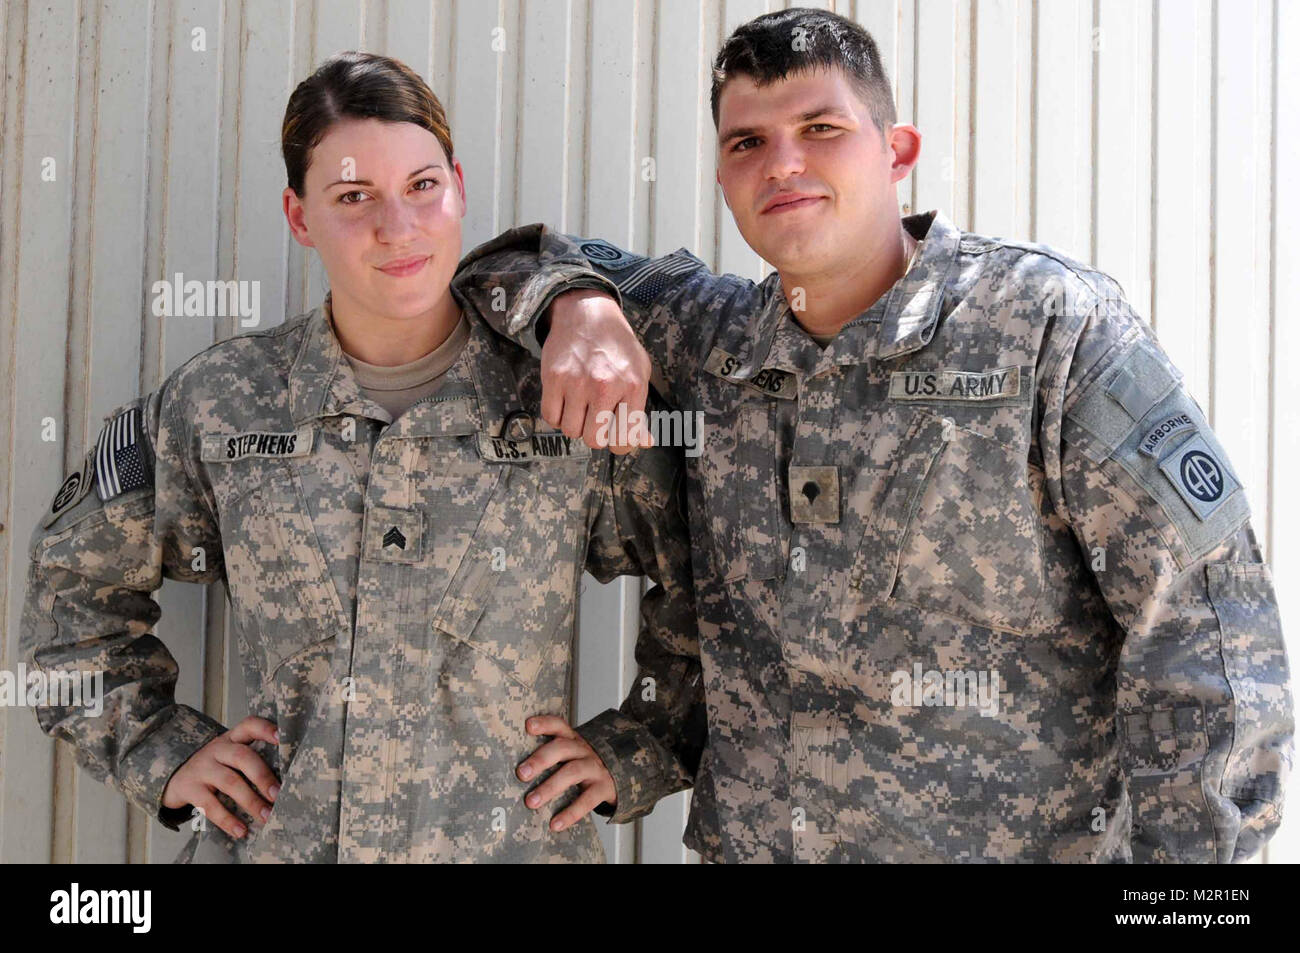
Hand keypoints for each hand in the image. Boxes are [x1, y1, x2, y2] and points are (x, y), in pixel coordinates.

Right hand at [161, 715, 280, 838]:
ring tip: (266, 817)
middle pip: (243, 756)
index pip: (249, 725)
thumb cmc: (215, 768)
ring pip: (230, 782)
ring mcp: (202, 768)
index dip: (265, 729)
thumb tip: (287, 781)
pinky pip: (210, 805)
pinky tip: (241, 830)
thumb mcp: (229, 756)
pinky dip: (227, 819)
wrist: (174, 778)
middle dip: (263, 776)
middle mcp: (217, 750)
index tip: (281, 738)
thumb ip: (252, 760)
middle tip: (278, 794)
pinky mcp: (190, 789)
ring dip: (251, 801)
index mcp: (232, 739)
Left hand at [517, 715, 615, 831]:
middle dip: (540, 760)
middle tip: (521, 774)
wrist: (623, 774)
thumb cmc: (583, 764)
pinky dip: (570, 813)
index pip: (558, 725)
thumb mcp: (570, 754)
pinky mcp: (603, 788)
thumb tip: (512, 769)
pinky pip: (587, 800)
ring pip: (572, 772)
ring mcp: (595, 768)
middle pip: (562, 748)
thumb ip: (548, 755)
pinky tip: (555, 823)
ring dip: (550, 787)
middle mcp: (583, 750)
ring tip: (531, 802)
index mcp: (572, 739)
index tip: (528, 726)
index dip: (544, 724)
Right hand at [540, 289, 652, 454]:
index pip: (625, 439)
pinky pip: (551, 418)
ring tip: (581, 406)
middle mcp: (605, 386)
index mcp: (632, 387)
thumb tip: (644, 441)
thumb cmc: (617, 345)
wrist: (586, 313)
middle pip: (595, 440)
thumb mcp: (639, 372)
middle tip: (597, 420)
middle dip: (596, 436)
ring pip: (571, 431)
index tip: (616, 437)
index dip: (620, 444)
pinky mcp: (554, 378)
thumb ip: (640, 410)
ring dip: (575, 424)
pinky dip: (558, 416)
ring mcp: (577, 382)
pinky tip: (566, 402)